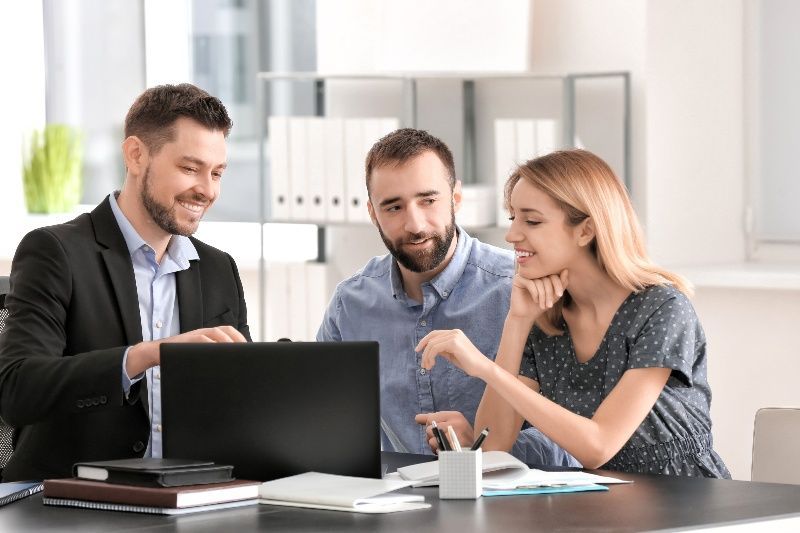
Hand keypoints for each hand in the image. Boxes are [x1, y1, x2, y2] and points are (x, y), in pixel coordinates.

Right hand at [126, 326, 246, 375]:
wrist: (157, 354)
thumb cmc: (179, 358)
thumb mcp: (198, 357)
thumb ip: (211, 358)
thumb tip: (229, 370)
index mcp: (209, 336)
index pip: (230, 333)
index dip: (240, 340)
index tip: (251, 351)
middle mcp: (204, 332)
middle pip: (226, 331)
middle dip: (237, 341)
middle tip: (245, 353)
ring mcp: (195, 335)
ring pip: (216, 334)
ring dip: (227, 342)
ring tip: (235, 354)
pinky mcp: (186, 340)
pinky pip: (202, 340)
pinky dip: (211, 345)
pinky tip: (218, 354)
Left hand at [415, 411, 474, 452]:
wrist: (475, 451)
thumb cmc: (461, 436)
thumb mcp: (450, 422)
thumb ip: (433, 419)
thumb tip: (417, 418)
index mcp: (455, 415)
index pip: (430, 418)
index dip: (430, 426)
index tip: (438, 430)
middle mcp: (456, 424)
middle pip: (429, 429)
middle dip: (431, 436)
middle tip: (441, 439)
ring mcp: (456, 437)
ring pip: (431, 441)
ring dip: (434, 445)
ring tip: (443, 445)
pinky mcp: (454, 449)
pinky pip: (436, 450)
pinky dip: (438, 452)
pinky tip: (444, 450)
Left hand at [416, 329, 491, 378]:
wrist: (481, 367)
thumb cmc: (468, 363)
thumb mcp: (451, 354)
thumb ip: (442, 349)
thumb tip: (429, 349)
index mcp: (454, 333)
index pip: (435, 334)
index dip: (424, 341)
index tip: (418, 351)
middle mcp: (454, 332)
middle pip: (432, 337)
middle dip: (424, 350)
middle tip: (422, 364)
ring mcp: (454, 336)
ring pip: (432, 344)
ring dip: (427, 356)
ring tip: (427, 367)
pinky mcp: (454, 343)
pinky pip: (436, 348)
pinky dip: (431, 357)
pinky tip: (432, 364)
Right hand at [508, 269, 568, 320]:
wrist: (526, 316)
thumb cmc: (540, 305)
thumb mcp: (554, 296)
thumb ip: (561, 284)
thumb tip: (566, 270)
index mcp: (542, 273)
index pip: (553, 273)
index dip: (558, 284)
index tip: (560, 295)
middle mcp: (534, 272)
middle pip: (546, 277)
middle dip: (550, 292)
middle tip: (550, 305)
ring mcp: (525, 275)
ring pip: (539, 281)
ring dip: (543, 295)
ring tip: (543, 305)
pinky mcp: (518, 279)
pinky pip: (530, 283)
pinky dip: (535, 293)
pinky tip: (535, 301)